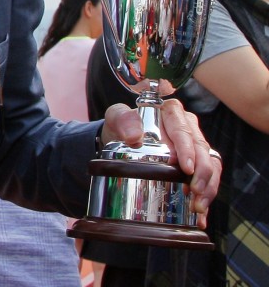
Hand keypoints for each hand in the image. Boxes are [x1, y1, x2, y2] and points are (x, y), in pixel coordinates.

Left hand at [101, 99, 219, 222]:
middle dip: (202, 173)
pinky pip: (210, 179)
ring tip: (199, 207)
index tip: (186, 168)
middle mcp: (188, 127)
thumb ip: (122, 119)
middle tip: (194, 193)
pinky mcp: (198, 164)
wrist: (120, 143)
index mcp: (172, 112)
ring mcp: (195, 146)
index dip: (188, 149)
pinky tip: (201, 215)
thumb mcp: (115, 118)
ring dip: (208, 187)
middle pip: (202, 149)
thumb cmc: (121, 127)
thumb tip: (134, 136)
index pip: (183, 129)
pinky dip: (207, 197)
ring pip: (211, 165)